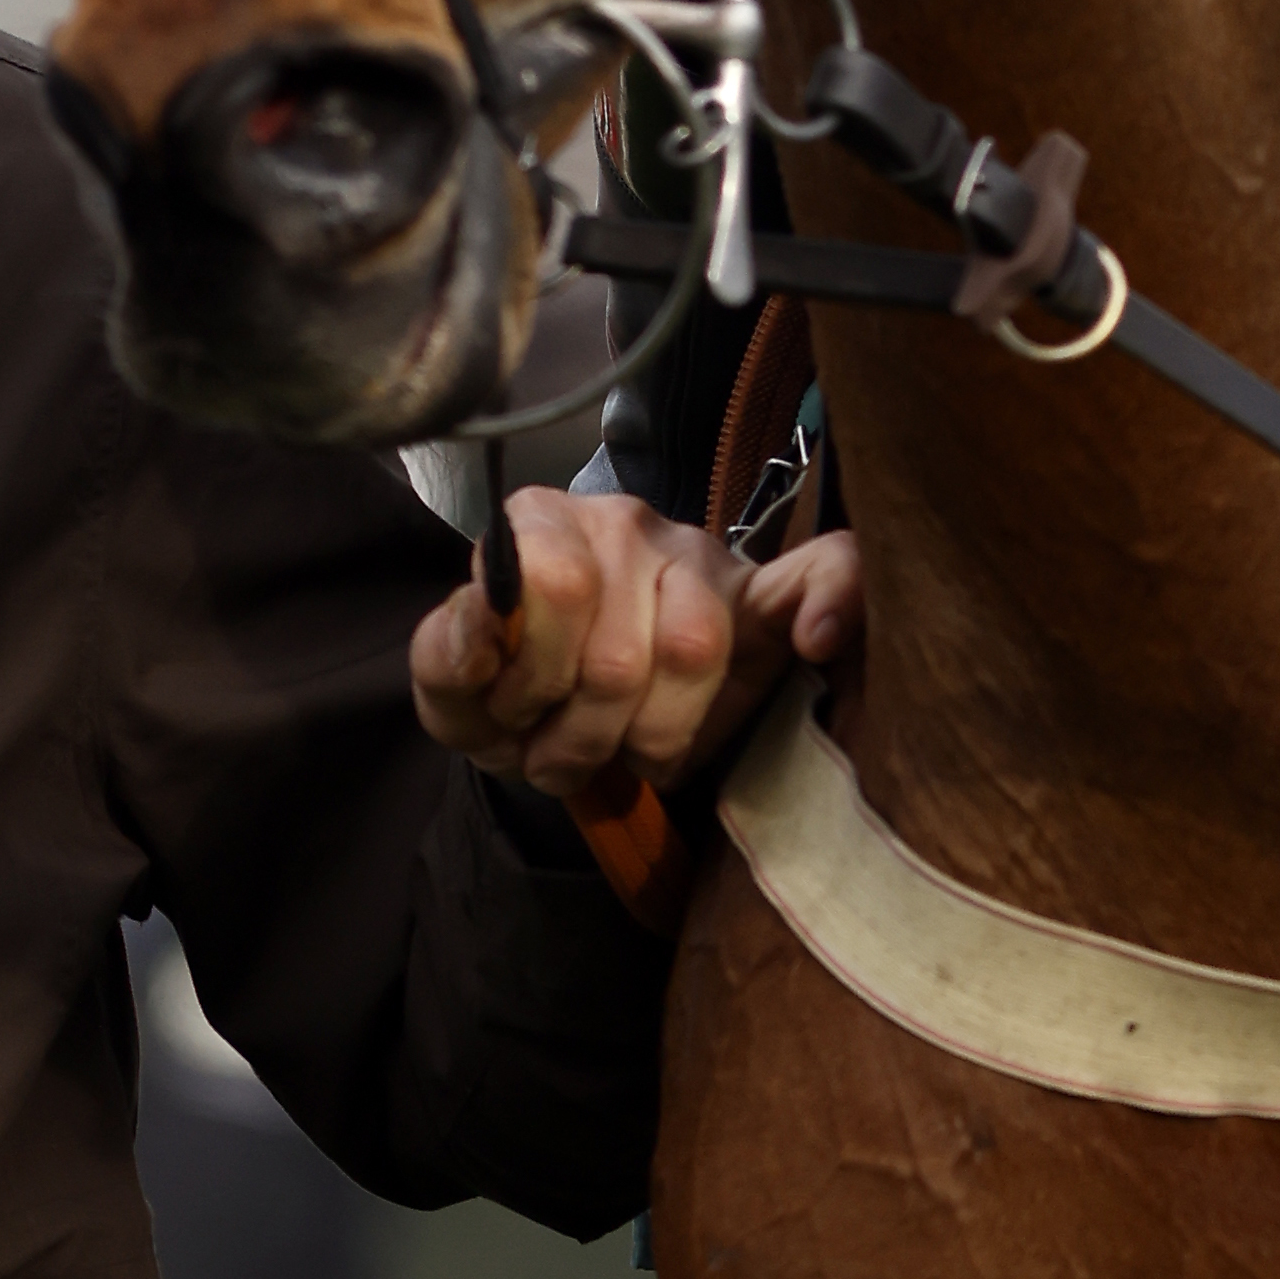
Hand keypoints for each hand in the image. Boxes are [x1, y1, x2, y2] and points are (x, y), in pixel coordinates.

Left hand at [410, 490, 863, 799]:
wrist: (571, 706)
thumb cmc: (515, 689)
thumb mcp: (458, 689)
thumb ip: (448, 656)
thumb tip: (484, 627)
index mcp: (546, 524)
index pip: (559, 584)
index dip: (535, 678)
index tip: (514, 714)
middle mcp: (627, 523)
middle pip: (623, 651)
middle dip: (583, 737)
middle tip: (560, 755)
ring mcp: (701, 556)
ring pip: (697, 652)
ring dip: (652, 739)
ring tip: (621, 755)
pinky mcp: (762, 600)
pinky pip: (822, 568)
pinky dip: (831, 597)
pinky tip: (815, 638)